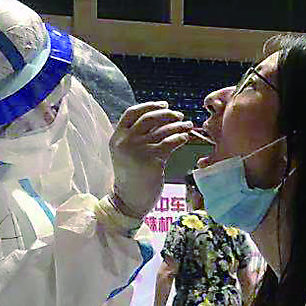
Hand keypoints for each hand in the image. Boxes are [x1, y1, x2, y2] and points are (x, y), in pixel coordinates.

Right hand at [111, 102, 194, 217]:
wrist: (129, 200)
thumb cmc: (132, 176)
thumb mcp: (127, 153)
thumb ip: (136, 136)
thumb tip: (161, 117)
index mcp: (117, 137)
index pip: (132, 113)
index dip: (149, 105)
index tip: (164, 105)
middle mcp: (125, 142)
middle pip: (149, 118)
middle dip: (167, 114)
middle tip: (180, 116)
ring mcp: (137, 151)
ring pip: (162, 130)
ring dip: (178, 125)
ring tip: (188, 126)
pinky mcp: (151, 161)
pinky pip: (169, 143)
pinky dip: (179, 137)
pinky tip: (185, 138)